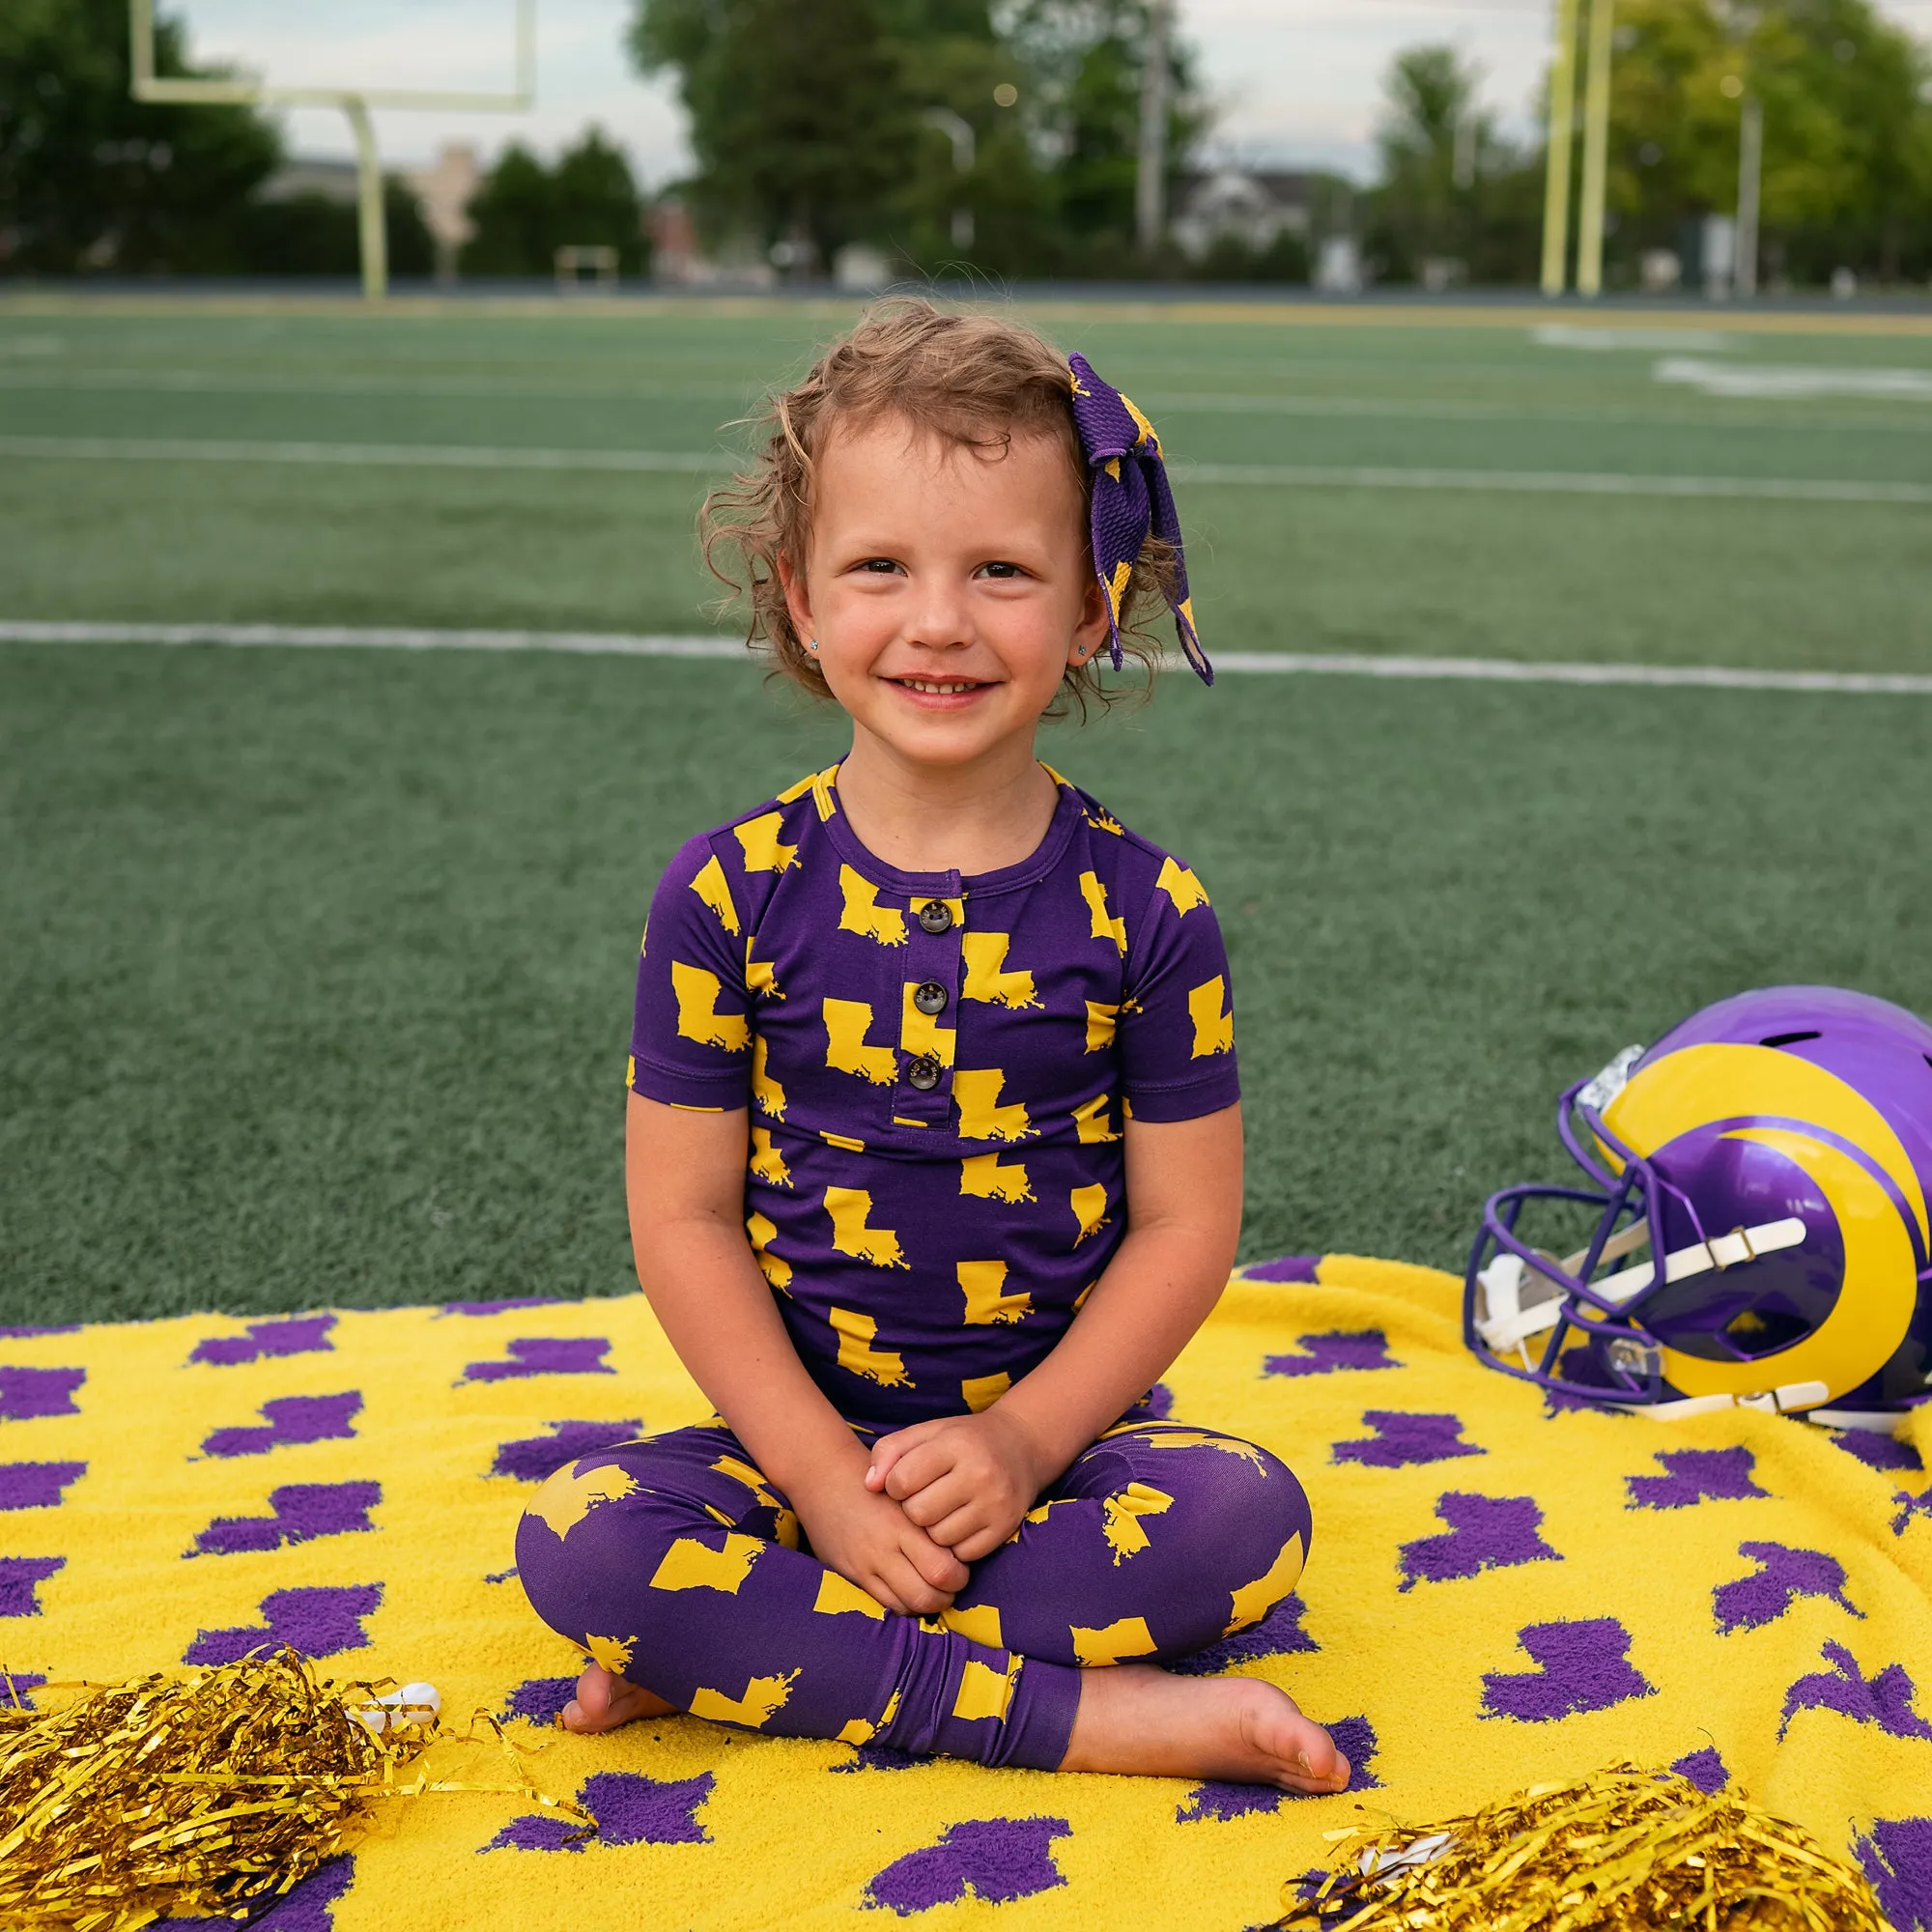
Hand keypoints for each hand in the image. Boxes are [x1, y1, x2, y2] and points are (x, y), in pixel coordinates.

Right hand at [789, 1465, 969, 1616]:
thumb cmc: (875, 1479)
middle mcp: (883, 1549)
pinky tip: (908, 1589)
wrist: (823, 1475)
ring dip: (924, 1604)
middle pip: (925, 1595)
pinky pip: (881, 1604)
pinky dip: (901, 1603)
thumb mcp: (906, 1489)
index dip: (958, 1575)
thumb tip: (959, 1549)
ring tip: (931, 1588)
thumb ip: (931, 1516)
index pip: (941, 1569)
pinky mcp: (849, 1574)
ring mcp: (864, 1566)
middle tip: (950, 1584)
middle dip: (945, 1596)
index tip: (960, 1564)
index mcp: (902, 1524)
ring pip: (904, 1606)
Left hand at [866, 1408, 1046, 1562]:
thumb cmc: (962, 1440)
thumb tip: (870, 1486)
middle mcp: (980, 1473)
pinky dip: (954, 1544)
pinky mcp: (1005, 1528)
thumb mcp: (926, 1433)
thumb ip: (889, 1452)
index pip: (902, 1481)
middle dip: (913, 1509)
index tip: (905, 1480)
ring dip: (932, 1530)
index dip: (895, 1485)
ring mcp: (995, 1503)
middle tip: (923, 1498)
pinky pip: (962, 1554)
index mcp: (956, 1444)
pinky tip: (959, 1522)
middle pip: (919, 1514)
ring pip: (939, 1539)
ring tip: (941, 1510)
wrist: (1021, 1446)